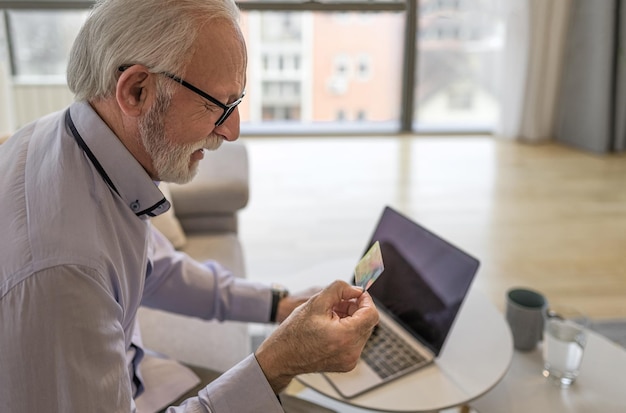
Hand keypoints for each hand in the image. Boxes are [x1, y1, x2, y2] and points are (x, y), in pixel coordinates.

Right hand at [255, 280, 378, 392]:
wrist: (282, 356)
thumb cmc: (295, 331)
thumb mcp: (316, 302)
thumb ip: (339, 289)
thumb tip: (357, 290)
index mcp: (344, 336)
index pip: (371, 314)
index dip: (366, 300)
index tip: (357, 294)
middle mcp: (351, 351)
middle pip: (367, 323)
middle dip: (356, 309)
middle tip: (337, 303)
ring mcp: (350, 360)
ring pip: (362, 331)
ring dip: (352, 319)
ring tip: (331, 315)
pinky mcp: (347, 364)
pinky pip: (355, 342)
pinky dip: (348, 331)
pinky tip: (331, 327)